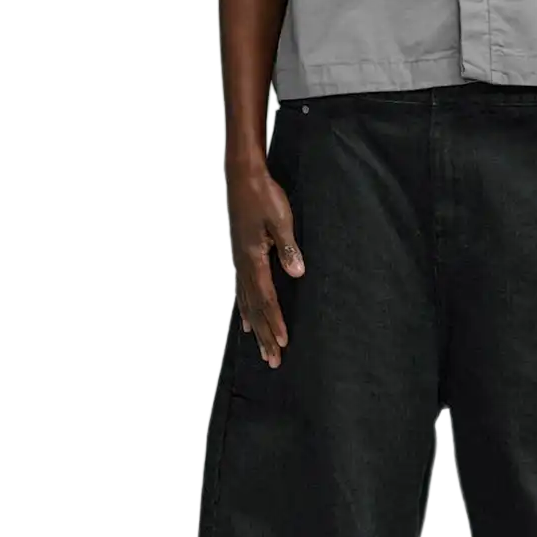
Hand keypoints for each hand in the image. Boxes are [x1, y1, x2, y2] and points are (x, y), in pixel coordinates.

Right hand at [225, 155, 304, 368]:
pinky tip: (246, 318)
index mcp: (253, 258)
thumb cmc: (263, 195)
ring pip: (246, 302)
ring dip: (255, 327)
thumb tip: (297, 273)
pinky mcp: (240, 256)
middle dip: (264, 335)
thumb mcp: (281, 220)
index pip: (266, 298)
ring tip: (260, 348)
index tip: (282, 343)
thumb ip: (288, 248)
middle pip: (254, 308)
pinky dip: (245, 308)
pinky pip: (241, 290)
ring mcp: (239, 261)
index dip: (274, 322)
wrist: (243, 177)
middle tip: (272, 359)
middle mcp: (243, 265)